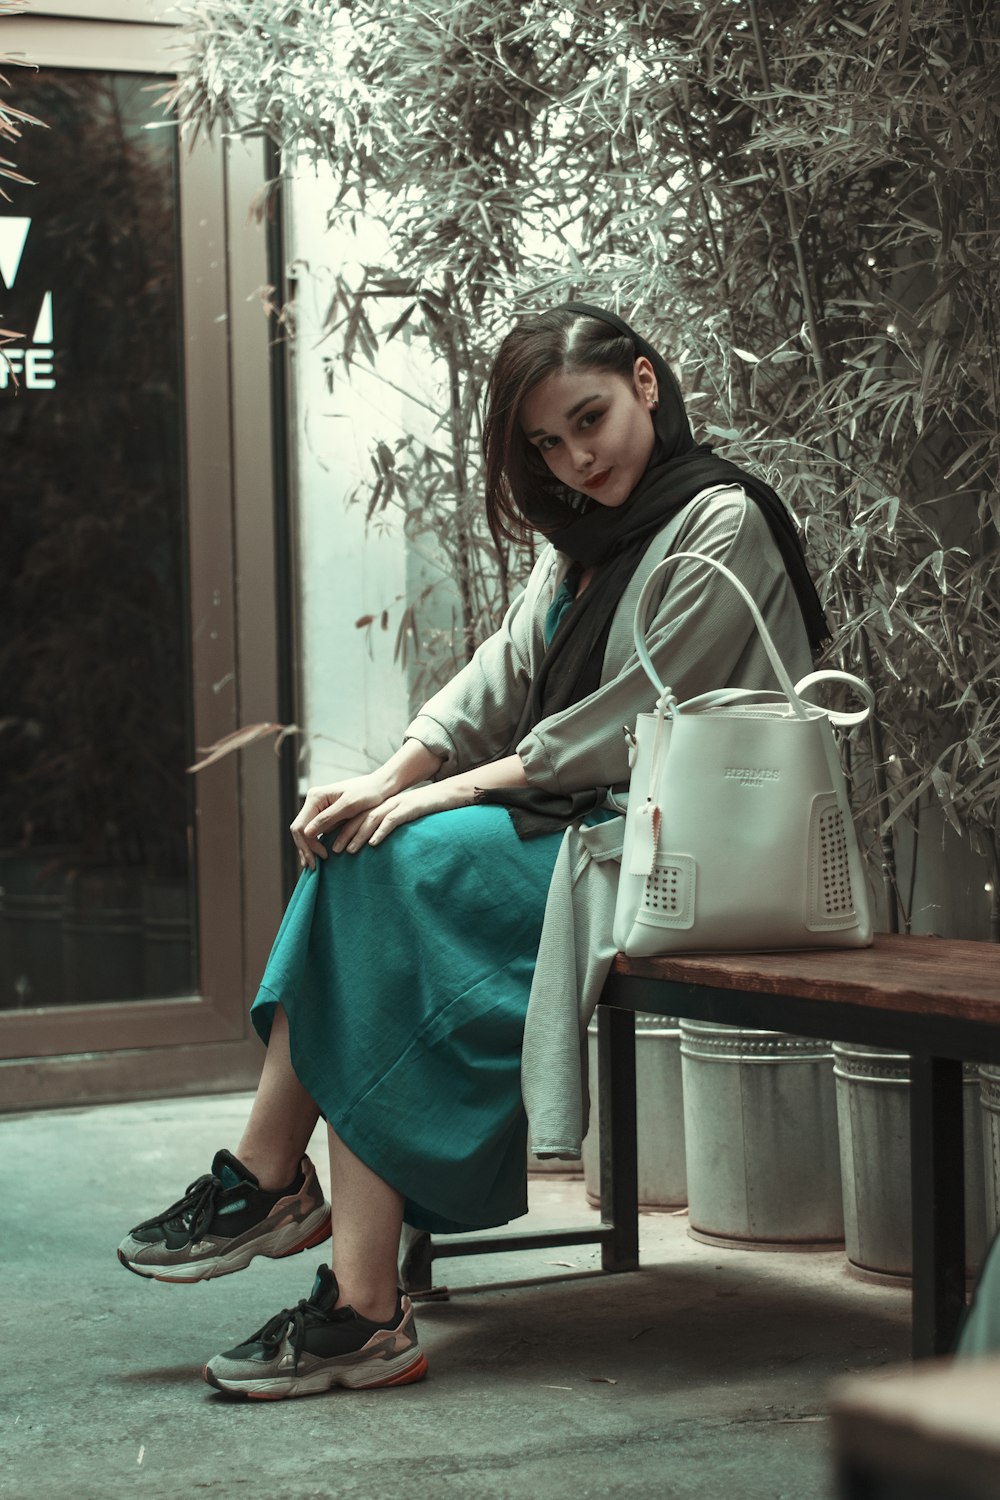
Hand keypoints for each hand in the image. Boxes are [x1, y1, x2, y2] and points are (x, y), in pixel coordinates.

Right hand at [290, 769, 399, 869]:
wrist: (378, 787)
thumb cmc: (367, 794)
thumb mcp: (349, 806)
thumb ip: (327, 818)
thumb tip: (307, 833)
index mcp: (315, 797)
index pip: (301, 826)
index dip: (308, 845)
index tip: (322, 857)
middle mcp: (313, 801)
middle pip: (299, 830)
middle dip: (305, 849)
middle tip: (314, 867)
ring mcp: (317, 807)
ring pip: (305, 832)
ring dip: (308, 848)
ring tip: (313, 865)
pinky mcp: (324, 814)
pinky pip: (314, 831)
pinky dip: (314, 844)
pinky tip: (318, 855)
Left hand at [320, 781, 465, 856]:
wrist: (446, 795)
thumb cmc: (424, 809)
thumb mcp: (402, 815)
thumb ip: (387, 824)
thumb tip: (373, 842)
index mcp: (382, 804)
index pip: (357, 816)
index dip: (343, 829)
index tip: (331, 844)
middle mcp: (386, 803)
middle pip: (360, 817)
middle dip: (345, 834)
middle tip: (333, 850)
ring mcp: (397, 804)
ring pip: (372, 819)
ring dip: (358, 836)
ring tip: (349, 851)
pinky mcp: (410, 808)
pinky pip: (392, 820)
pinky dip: (381, 832)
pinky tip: (373, 844)